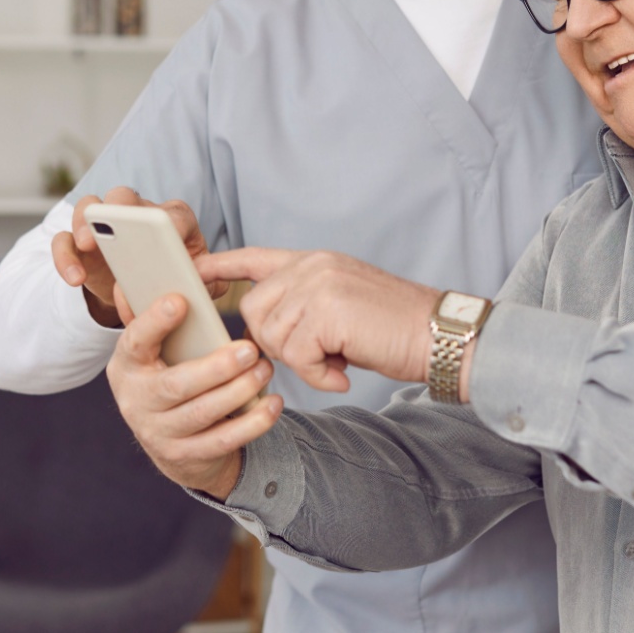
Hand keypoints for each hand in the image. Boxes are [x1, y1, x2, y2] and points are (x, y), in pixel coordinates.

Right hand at [52, 188, 219, 326]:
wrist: (143, 293)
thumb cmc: (174, 282)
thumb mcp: (197, 285)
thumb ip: (206, 283)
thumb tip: (201, 283)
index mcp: (173, 219)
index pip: (173, 212)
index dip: (169, 222)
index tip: (167, 239)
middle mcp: (135, 212)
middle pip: (124, 196)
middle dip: (119, 209)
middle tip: (118, 227)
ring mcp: (103, 224)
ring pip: (88, 206)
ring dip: (85, 222)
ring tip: (88, 247)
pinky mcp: (78, 244)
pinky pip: (63, 240)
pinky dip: (65, 256)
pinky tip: (74, 279)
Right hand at [106, 293, 281, 498]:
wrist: (171, 443)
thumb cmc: (170, 378)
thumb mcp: (156, 352)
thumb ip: (159, 320)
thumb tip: (162, 280)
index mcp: (127, 366)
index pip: (134, 341)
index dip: (154, 322)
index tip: (181, 301)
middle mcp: (136, 401)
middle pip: (176, 385)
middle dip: (216, 367)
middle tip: (249, 348)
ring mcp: (158, 432)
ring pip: (202, 413)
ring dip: (239, 391)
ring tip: (264, 368)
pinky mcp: (184, 456)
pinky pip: (223, 440)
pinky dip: (252, 423)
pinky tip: (273, 403)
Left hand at [198, 248, 440, 393]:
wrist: (438, 335)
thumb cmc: (395, 329)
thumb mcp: (342, 304)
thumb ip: (305, 306)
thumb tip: (267, 332)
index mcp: (314, 261)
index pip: (255, 257)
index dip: (221, 266)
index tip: (195, 272)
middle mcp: (313, 266)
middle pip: (255, 310)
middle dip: (275, 344)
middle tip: (316, 356)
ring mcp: (319, 284)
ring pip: (273, 336)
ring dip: (302, 362)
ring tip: (336, 361)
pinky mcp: (327, 311)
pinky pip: (296, 356)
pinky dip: (317, 375)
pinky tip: (343, 373)